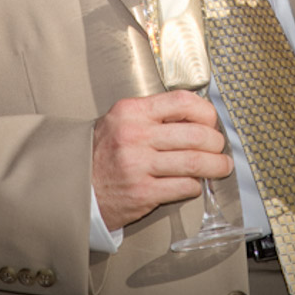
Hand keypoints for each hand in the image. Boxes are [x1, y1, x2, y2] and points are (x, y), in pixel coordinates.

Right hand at [92, 90, 231, 229]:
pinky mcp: (142, 193)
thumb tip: (196, 117)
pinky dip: (195, 185)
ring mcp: (138, 165)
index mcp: (131, 111)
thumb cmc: (102, 152)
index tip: (211, 121)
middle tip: (220, 148)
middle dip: (216, 143)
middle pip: (195, 135)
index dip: (206, 112)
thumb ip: (154, 115)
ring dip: (215, 166)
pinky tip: (194, 183)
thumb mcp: (121, 120)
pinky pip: (184, 187)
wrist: (74, 186)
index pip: (182, 102)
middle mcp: (134, 136)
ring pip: (194, 162)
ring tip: (221, 167)